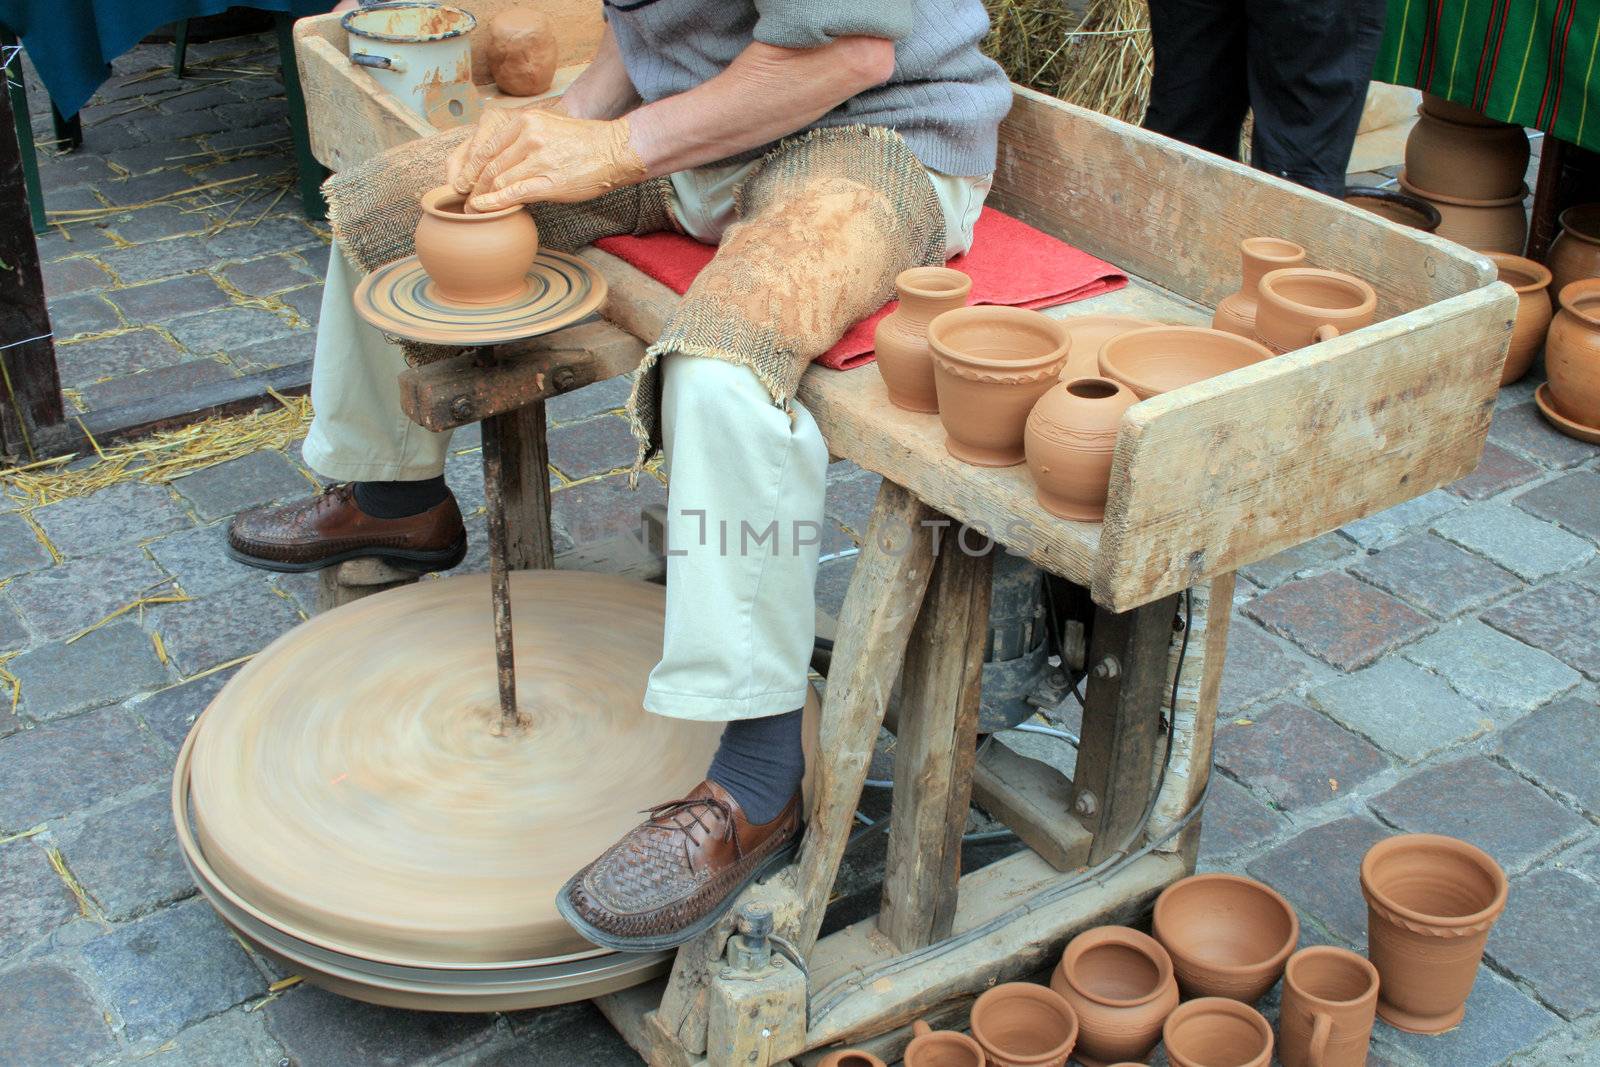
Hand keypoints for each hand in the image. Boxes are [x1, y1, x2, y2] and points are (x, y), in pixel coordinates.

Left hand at [445, 106, 645, 210]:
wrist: (614, 150)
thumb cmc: (582, 143)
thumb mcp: (547, 127)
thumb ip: (521, 139)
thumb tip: (499, 161)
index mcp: (525, 121)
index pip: (486, 146)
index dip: (469, 167)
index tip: (463, 181)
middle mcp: (529, 136)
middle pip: (488, 164)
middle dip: (471, 185)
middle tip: (463, 199)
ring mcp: (538, 159)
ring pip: (497, 180)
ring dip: (480, 197)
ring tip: (472, 209)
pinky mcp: (549, 181)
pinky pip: (513, 193)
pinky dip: (493, 202)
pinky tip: (481, 209)